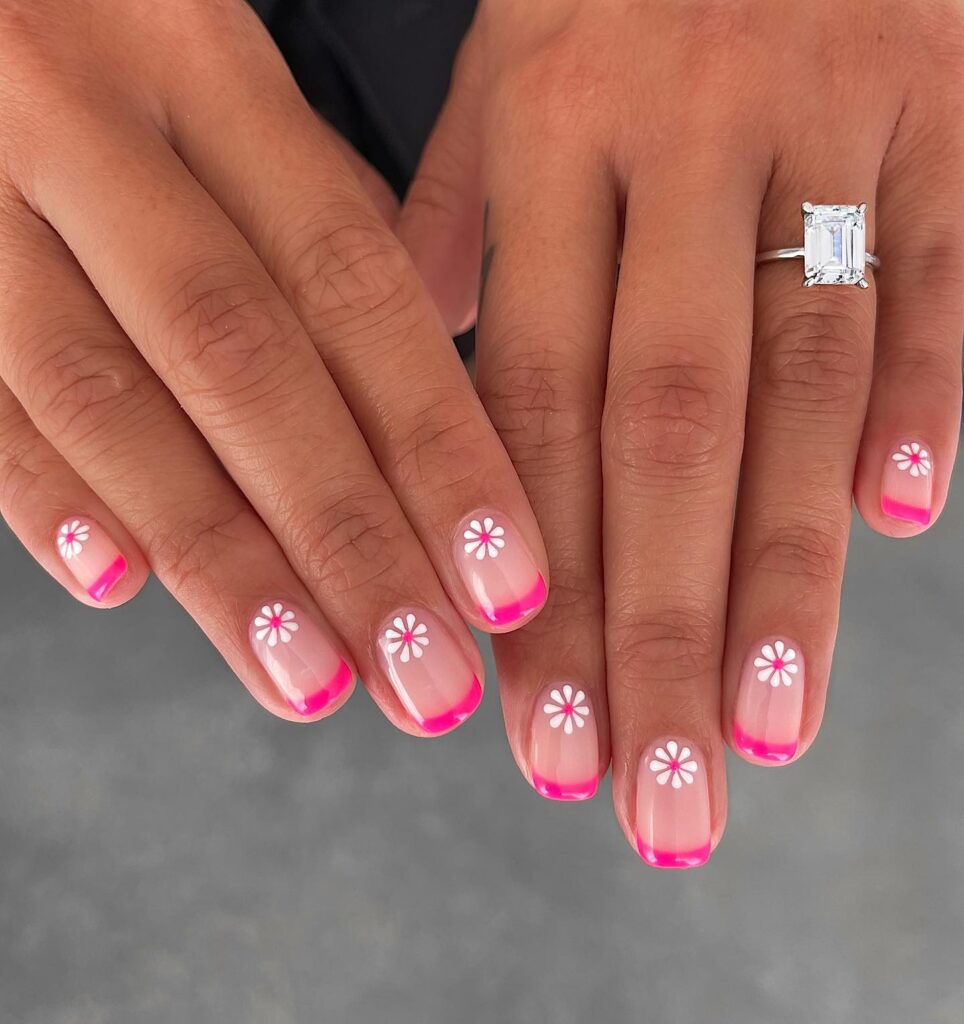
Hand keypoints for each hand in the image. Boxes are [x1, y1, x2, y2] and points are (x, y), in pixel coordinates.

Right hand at [0, 0, 550, 734]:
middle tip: (428, 677)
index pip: (354, 283)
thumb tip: (427, 344)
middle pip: (245, 361)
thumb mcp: (222, 73)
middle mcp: (87, 123)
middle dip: (347, 538)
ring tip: (312, 678)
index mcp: (204, 63)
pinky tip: (122, 586)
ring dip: (222, 561)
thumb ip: (317, 206)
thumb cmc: (98, 27)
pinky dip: (47, 493)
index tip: (508, 578)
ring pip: (110, 400)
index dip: (439, 445)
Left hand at [401, 0, 963, 859]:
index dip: (536, 582)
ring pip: (797, 378)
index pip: (532, 409)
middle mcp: (676, 144)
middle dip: (657, 632)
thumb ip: (456, 217)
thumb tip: (425, 364)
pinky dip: (933, 388)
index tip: (540, 732)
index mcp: (550, 135)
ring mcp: (820, 122)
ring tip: (764, 724)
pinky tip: (911, 522)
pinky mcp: (942, 104)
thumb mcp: (502, 59)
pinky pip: (945, 259)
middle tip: (656, 795)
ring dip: (786, 567)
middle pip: (662, 430)